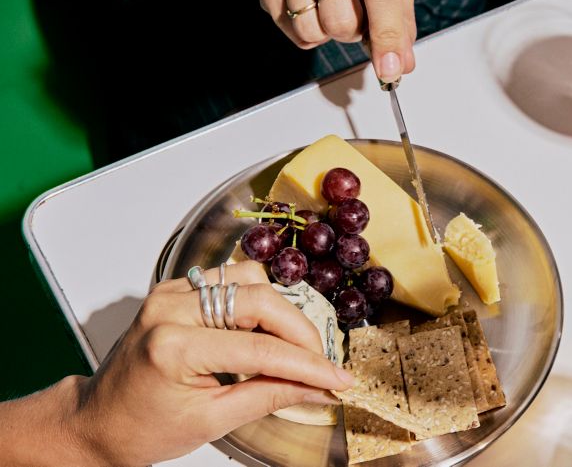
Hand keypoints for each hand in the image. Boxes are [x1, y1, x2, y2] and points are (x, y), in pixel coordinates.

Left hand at [71, 261, 353, 465]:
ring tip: (291, 348)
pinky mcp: (175, 288)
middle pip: (260, 300)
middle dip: (300, 332)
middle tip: (321, 363)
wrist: (96, 421)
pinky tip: (263, 331)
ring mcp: (171, 292)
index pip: (260, 350)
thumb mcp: (212, 421)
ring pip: (250, 279)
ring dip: (280, 312)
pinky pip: (231, 279)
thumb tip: (319, 387)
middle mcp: (170, 308)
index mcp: (173, 347)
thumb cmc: (141, 429)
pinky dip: (257, 301)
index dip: (306, 364)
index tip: (337, 377)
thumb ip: (270, 396)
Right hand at [252, 0, 415, 82]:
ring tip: (330, 6)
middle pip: (342, 21)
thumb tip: (402, 63)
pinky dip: (307, 31)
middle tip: (353, 12)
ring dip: (328, 32)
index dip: (387, 35)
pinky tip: (310, 5)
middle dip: (352, 32)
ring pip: (313, 31)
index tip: (391, 69)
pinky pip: (292, 32)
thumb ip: (401, 18)